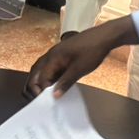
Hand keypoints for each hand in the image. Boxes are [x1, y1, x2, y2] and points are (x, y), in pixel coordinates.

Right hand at [23, 16, 138, 98]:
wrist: (104, 36)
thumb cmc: (92, 51)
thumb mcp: (79, 69)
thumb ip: (65, 82)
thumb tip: (54, 95)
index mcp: (53, 57)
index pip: (41, 78)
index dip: (42, 91)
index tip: (48, 103)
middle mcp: (50, 55)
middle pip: (35, 72)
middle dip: (34, 86)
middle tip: (40, 100)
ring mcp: (55, 54)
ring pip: (41, 69)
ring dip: (40, 81)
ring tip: (45, 94)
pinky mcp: (62, 54)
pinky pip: (49, 67)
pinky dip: (48, 76)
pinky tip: (55, 84)